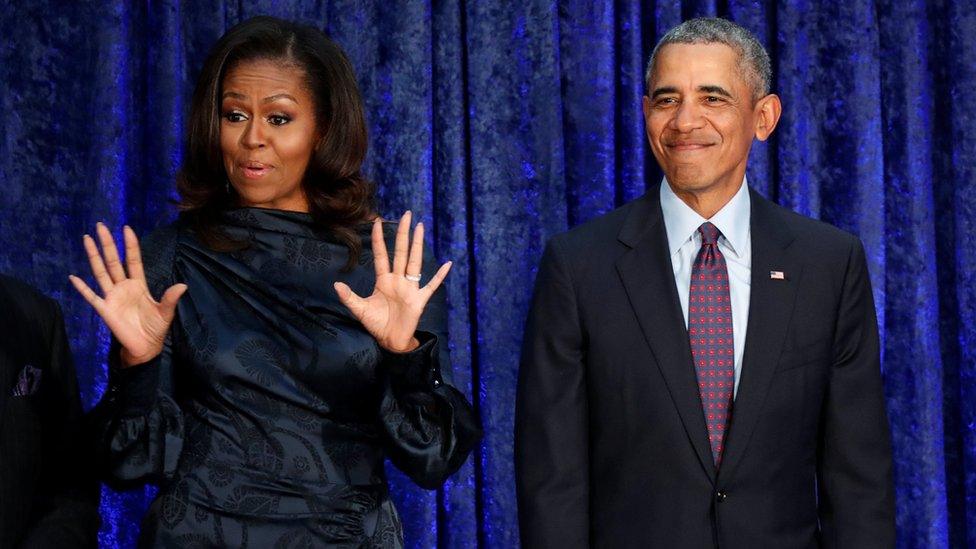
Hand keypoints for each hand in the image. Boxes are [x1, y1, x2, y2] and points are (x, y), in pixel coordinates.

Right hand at [69, 223, 186, 366]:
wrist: (145, 347)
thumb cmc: (155, 327)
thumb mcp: (165, 312)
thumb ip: (170, 298)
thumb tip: (183, 285)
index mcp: (139, 284)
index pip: (133, 260)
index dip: (130, 245)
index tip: (126, 228)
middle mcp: (123, 286)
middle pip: (114, 261)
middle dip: (108, 244)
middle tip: (100, 225)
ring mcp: (112, 296)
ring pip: (101, 272)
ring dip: (94, 257)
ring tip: (87, 239)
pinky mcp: (105, 309)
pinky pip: (91, 296)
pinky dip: (82, 288)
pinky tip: (73, 277)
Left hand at [334, 211, 451, 352]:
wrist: (390, 341)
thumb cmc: (377, 324)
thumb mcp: (360, 310)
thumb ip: (349, 297)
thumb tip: (336, 284)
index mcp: (384, 280)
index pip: (381, 255)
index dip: (378, 239)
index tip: (377, 222)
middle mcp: (398, 280)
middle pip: (400, 252)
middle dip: (402, 234)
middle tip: (406, 215)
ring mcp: (410, 288)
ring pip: (414, 262)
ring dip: (417, 245)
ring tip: (420, 227)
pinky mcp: (419, 300)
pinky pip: (431, 285)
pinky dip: (440, 276)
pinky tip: (448, 264)